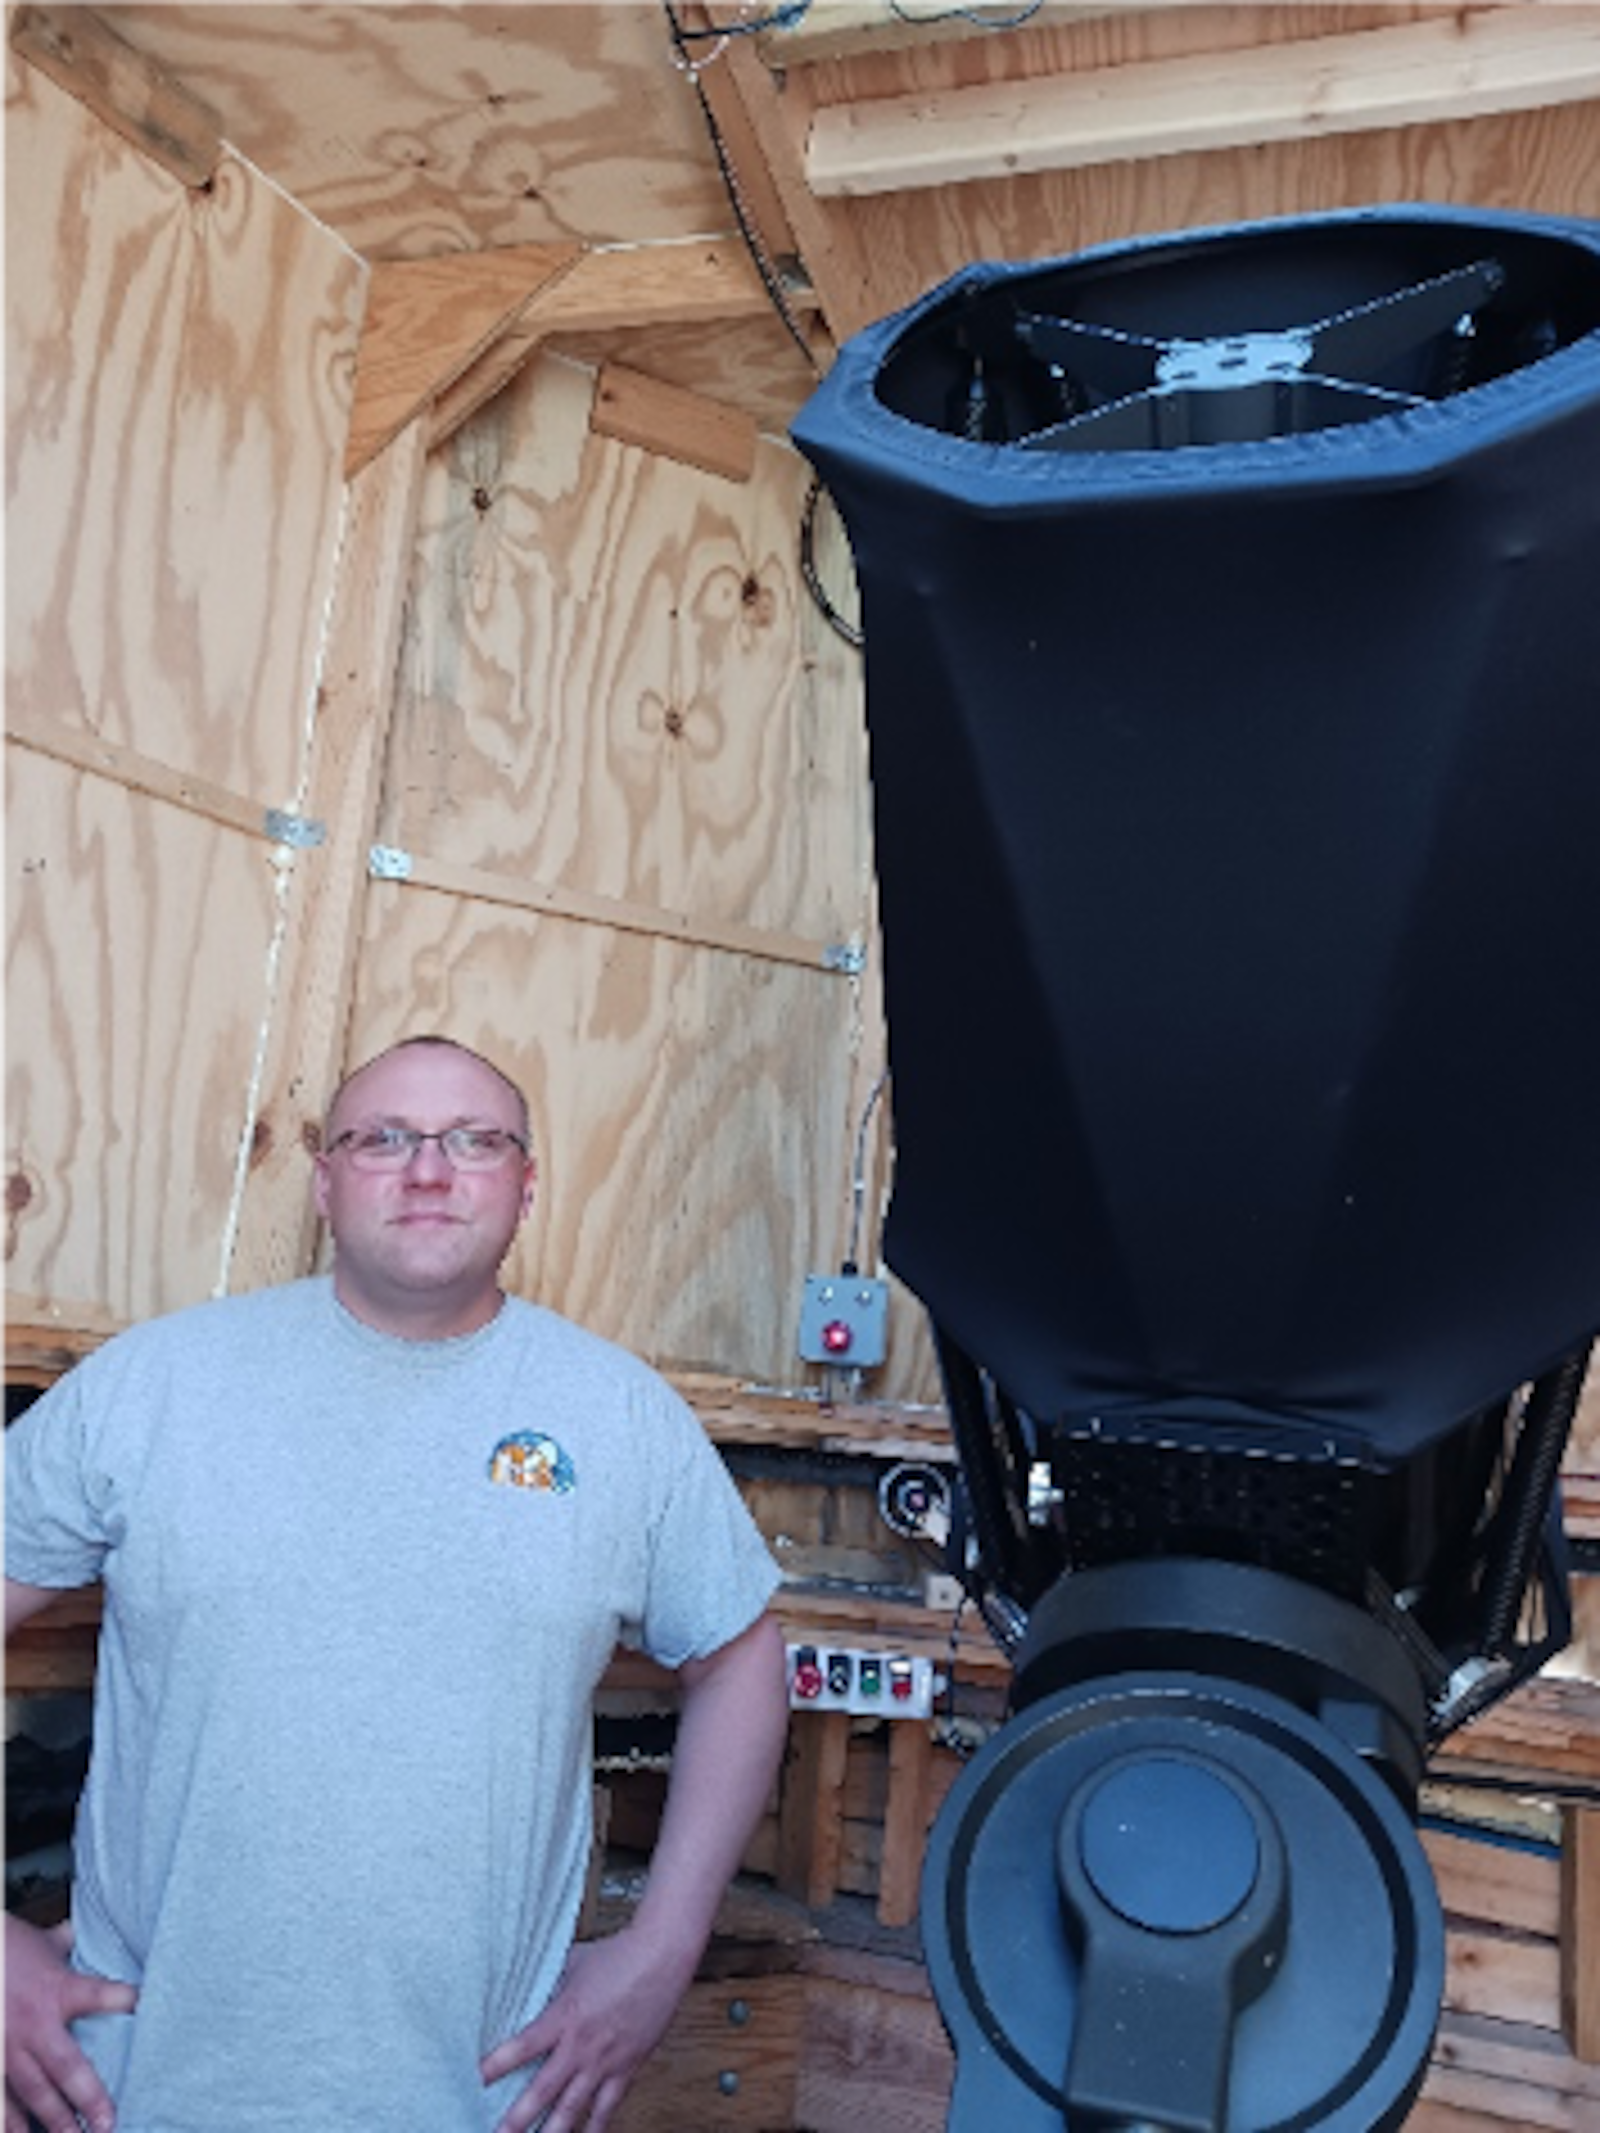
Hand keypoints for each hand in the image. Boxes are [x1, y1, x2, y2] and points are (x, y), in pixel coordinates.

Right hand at [0, 1914, 136, 2132]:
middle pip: (67, 2066)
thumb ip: (65, 1945)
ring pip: (32, 2093)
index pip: (98, 1995)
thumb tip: (84, 1937)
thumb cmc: (3, 1945)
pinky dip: (8, 2122)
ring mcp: (4, 2049)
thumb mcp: (41, 1941)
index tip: (143, 2010)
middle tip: (107, 2124)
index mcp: (56, 1988)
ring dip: (52, 2121)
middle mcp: (33, 2023)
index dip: (123, 2001)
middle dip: (88, 2098)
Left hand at [481, 1924, 695, 2132]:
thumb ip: (552, 1985)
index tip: (473, 2081)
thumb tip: (532, 1991)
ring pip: (573, 2109)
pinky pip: (609, 2107)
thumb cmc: (618, 1954)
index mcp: (564, 2016)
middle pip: (542, 2091)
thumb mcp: (574, 1964)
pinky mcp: (627, 2068)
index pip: (521, 2047)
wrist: (661, 1957)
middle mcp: (581, 2046)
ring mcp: (605, 2061)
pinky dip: (596, 2128)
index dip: (495, 2066)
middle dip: (517, 2120)